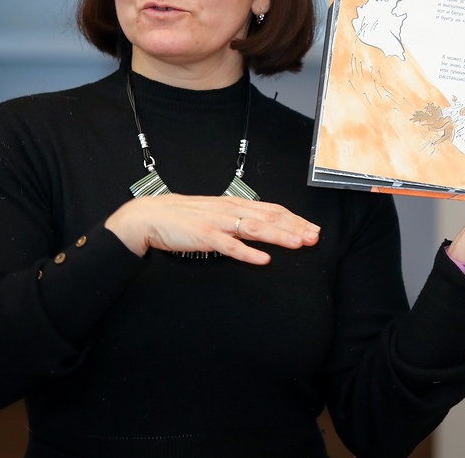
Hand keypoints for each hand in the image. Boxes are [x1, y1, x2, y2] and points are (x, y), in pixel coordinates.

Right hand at [105, 194, 320, 263]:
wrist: (150, 217)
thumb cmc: (183, 218)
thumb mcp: (215, 215)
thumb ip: (237, 220)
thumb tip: (260, 226)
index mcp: (234, 205)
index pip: (271, 210)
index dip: (294, 219)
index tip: (312, 228)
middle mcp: (229, 210)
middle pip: (269, 217)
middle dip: (294, 227)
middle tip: (315, 237)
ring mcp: (217, 222)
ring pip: (255, 228)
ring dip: (279, 236)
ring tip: (298, 243)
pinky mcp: (204, 236)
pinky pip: (229, 246)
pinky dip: (248, 253)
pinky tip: (263, 260)